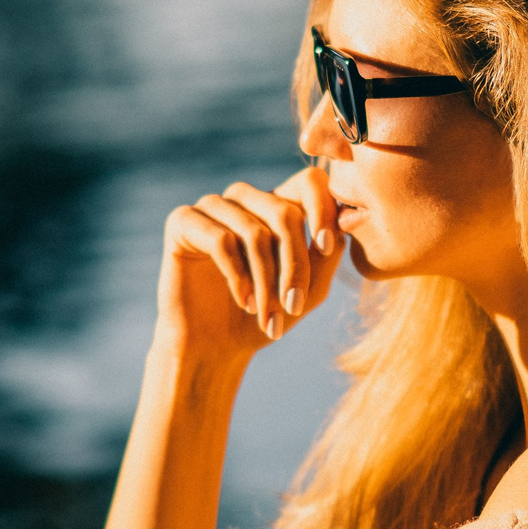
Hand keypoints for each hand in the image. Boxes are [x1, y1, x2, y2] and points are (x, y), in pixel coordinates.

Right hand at [156, 162, 343, 362]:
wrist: (216, 347)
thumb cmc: (266, 315)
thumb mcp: (309, 288)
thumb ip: (328, 253)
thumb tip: (344, 219)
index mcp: (277, 204)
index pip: (309, 181)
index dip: (323, 209)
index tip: (327, 247)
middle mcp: (245, 199)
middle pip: (284, 212)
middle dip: (294, 265)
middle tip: (294, 306)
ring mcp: (213, 206)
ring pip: (254, 232)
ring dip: (266, 281)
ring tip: (268, 316)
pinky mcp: (183, 221)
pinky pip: (221, 240)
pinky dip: (238, 277)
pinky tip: (243, 303)